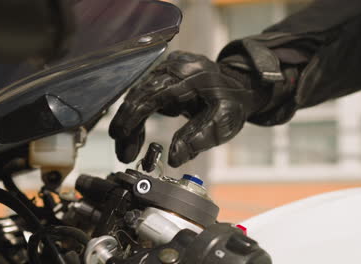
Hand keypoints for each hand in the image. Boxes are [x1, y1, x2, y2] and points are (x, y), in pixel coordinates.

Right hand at [109, 51, 295, 166]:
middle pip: (139, 94)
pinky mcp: (164, 73)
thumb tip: (174, 158)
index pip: (152, 94)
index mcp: (190, 76)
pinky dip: (138, 116)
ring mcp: (168, 67)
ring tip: (128, 151)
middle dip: (127, 126)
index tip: (120, 136)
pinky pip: (144, 94)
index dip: (133, 116)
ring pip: (138, 95)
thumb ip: (199, 139)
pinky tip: (137, 136)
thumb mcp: (223, 123)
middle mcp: (175, 67)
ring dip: (130, 124)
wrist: (239, 86)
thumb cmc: (232, 103)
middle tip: (123, 154)